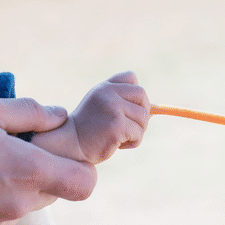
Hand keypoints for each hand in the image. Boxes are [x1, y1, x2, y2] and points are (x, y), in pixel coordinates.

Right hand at [0, 94, 97, 224]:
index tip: (59, 151)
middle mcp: (17, 207)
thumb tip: (58, 116)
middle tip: (8, 149)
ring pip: (22, 206)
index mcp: (27, 172)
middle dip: (40, 171)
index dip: (79, 166)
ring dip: (11, 187)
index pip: (84, 183)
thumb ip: (30, 112)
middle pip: (52, 192)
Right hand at [33, 71, 149, 163]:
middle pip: (142, 96)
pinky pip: (138, 134)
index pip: (131, 77)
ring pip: (143, 118)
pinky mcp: (117, 125)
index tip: (127, 109)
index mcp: (104, 87)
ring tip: (120, 137)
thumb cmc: (88, 130)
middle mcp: (108, 93)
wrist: (69, 146)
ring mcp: (112, 108)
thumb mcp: (102, 107)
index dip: (134, 95)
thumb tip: (155, 110)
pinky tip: (117, 145)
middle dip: (142, 113)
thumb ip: (122, 101)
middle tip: (129, 127)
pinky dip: (133, 142)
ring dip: (137, 131)